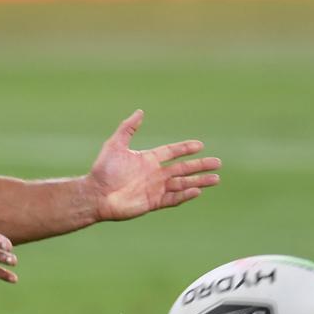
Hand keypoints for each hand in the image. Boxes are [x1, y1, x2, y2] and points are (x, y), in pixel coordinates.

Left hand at [88, 110, 220, 221]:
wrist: (95, 194)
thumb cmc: (103, 170)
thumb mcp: (115, 145)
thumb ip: (128, 128)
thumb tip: (140, 111)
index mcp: (147, 159)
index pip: (172, 152)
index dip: (185, 148)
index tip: (200, 145)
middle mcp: (154, 174)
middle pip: (182, 168)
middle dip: (200, 165)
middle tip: (218, 163)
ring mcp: (155, 189)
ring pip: (182, 184)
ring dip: (199, 181)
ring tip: (216, 179)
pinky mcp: (153, 202)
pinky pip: (173, 199)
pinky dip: (185, 195)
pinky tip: (197, 191)